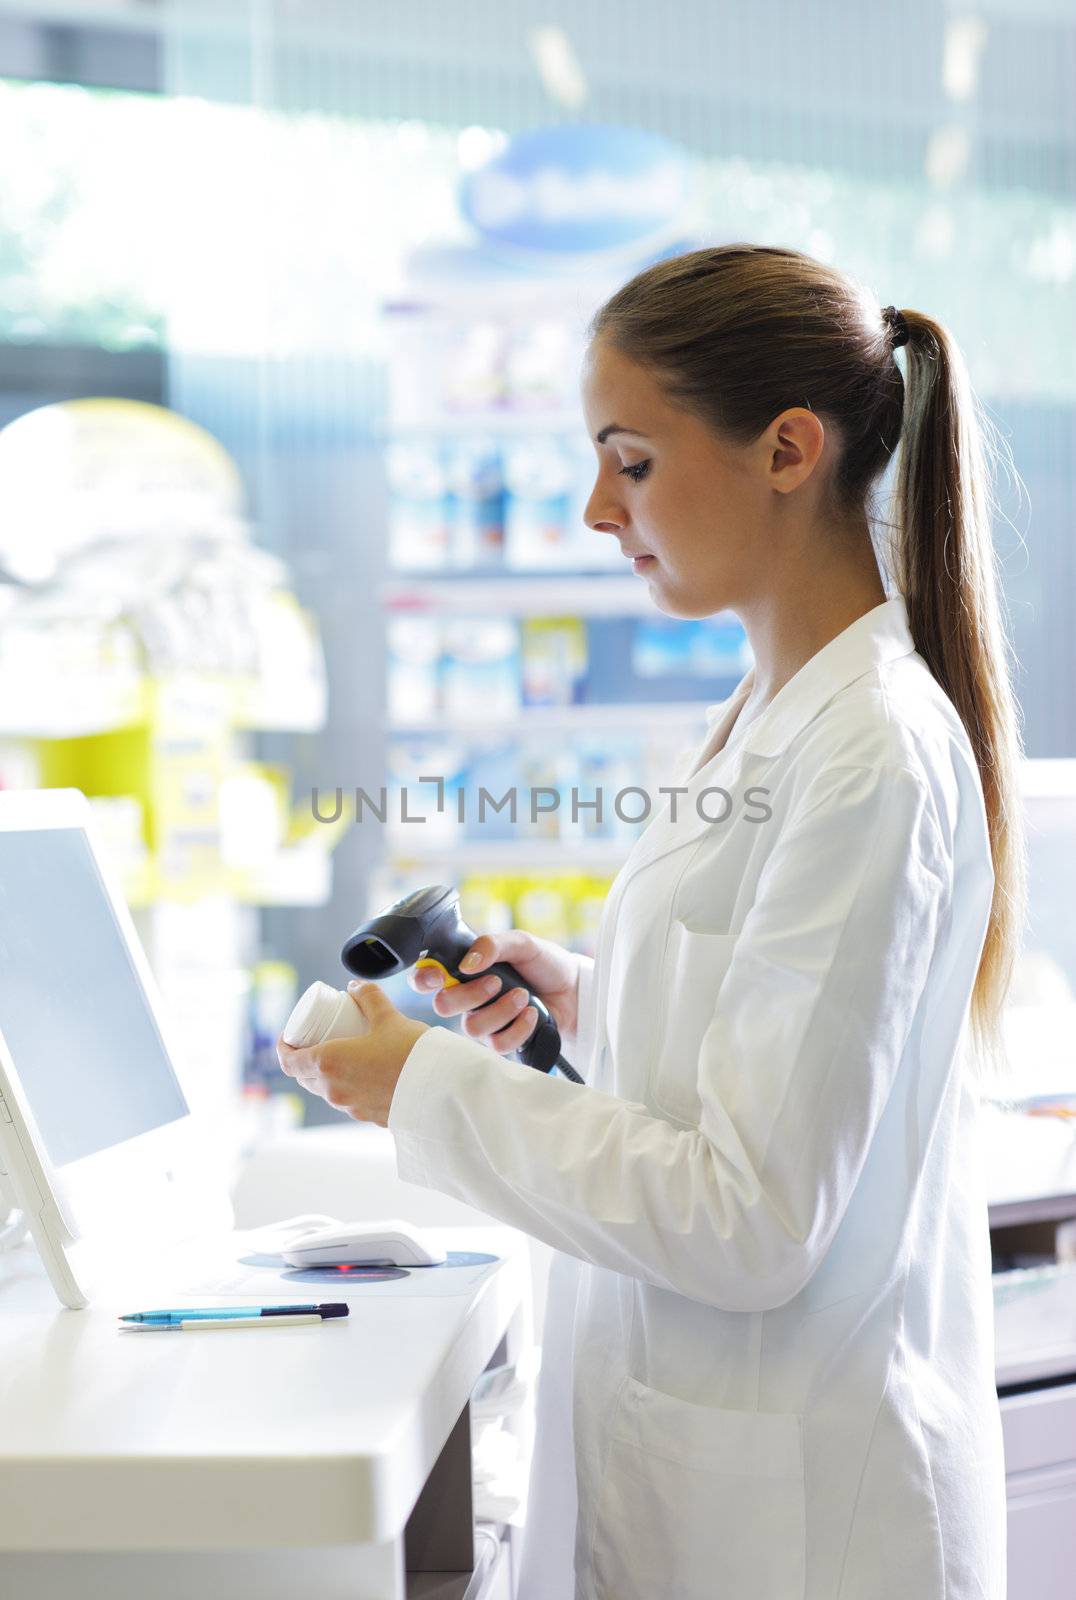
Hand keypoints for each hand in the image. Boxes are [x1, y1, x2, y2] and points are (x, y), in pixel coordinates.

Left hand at [276, 982, 428, 1126]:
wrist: (440, 1086)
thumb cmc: (411, 1051)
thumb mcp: (388, 1016)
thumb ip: (369, 997)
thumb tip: (355, 986)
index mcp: (329, 1063)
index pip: (289, 1061)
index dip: (284, 1048)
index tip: (290, 1037)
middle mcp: (334, 1090)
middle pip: (305, 1077)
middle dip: (305, 1060)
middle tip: (317, 1041)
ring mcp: (351, 1108)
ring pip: (326, 1091)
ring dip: (326, 1075)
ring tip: (342, 1057)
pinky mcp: (369, 1118)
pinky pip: (349, 1102)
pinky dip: (349, 1088)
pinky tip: (365, 1076)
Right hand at [408, 928, 578, 1054]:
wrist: (574, 991)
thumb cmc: (544, 964)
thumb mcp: (521, 944)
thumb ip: (492, 945)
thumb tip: (467, 963)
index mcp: (465, 970)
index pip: (427, 976)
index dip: (424, 978)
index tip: (439, 977)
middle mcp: (468, 998)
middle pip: (443, 1005)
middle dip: (470, 994)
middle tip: (497, 982)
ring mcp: (483, 1021)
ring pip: (471, 1027)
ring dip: (501, 1010)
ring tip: (524, 996)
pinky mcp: (501, 1042)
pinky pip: (497, 1044)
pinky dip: (518, 1027)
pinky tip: (532, 1014)